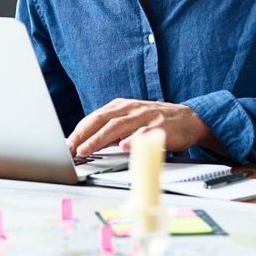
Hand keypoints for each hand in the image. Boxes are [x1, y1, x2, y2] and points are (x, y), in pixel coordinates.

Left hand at [68, 98, 217, 156]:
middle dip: (85, 135)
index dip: (79, 131)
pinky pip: (144, 133)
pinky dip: (133, 139)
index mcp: (120, 106)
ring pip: (118, 126)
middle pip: (103, 120)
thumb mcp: (129, 121)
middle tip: (73, 148)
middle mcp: (130, 109)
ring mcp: (145, 117)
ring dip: (100, 139)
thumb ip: (110, 131)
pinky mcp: (160, 127)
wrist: (188, 119)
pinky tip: (123, 146)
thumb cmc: (154, 121)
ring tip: (88, 149)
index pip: (94, 117)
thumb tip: (87, 142)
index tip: (67, 144)